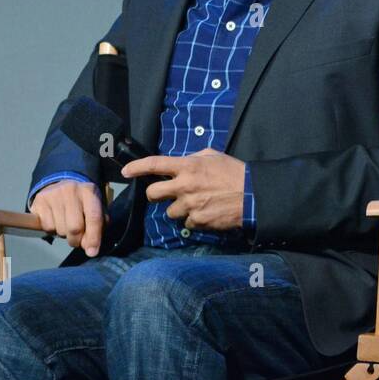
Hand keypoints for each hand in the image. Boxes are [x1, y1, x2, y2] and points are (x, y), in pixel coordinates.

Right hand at [30, 179, 104, 255]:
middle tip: (77, 240)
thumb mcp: (95, 209)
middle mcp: (71, 190)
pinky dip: (52, 230)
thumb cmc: (81, 202)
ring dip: (64, 235)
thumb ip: (97, 227)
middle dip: (76, 240)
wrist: (60, 186)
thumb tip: (90, 248)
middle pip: (74, 227)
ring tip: (66, 225)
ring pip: (59, 229)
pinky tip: (56, 221)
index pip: (93, 217)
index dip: (93, 237)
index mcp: (89, 191)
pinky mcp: (39, 201)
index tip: (92, 252)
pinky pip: (47, 227)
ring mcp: (53, 194)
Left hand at [121, 148, 245, 230]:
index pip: (155, 164)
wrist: (253, 195)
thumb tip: (182, 163)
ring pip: (169, 211)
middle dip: (155, 194)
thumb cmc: (235, 173)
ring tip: (196, 204)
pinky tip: (206, 213)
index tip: (125, 171)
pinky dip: (194, 219)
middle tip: (164, 194)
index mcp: (188, 166)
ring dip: (179, 209)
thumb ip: (194, 158)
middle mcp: (184, 185)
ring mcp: (189, 205)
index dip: (136, 167)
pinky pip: (186, 223)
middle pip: (153, 193)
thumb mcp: (214, 156)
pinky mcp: (197, 220)